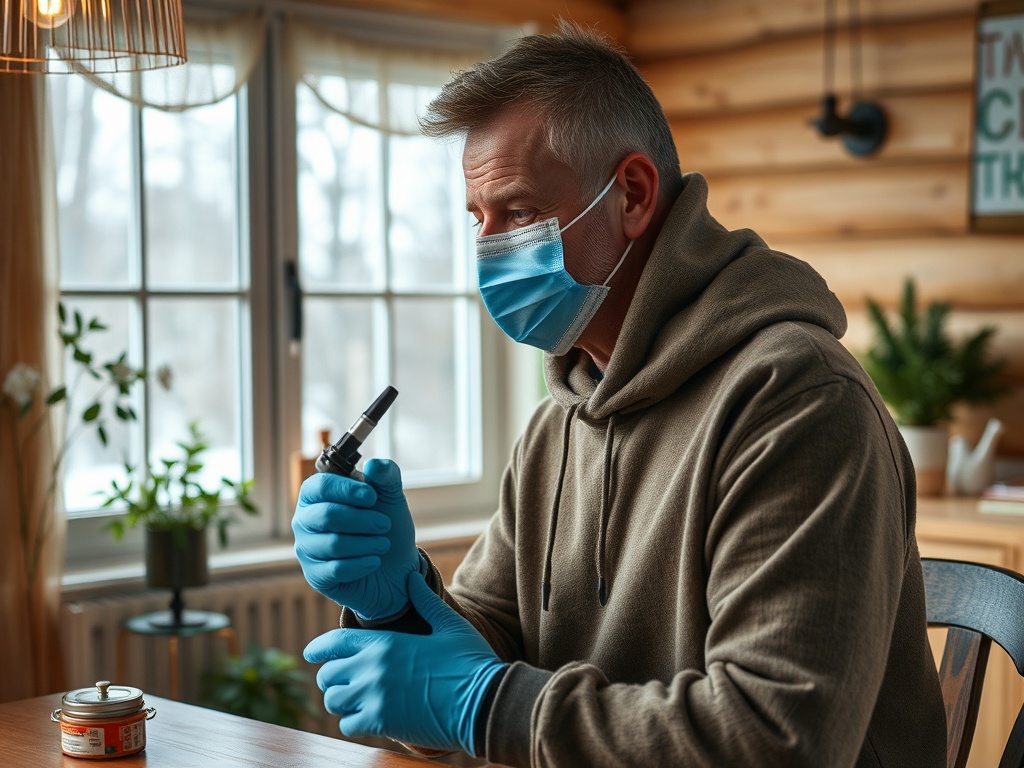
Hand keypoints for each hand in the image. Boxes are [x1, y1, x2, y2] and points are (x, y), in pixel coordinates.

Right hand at [292, 458, 421, 621]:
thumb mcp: (391, 496)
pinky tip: (374, 561)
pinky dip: (362, 564)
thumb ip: (385, 475)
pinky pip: (336, 569)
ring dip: (366, 543)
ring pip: (333, 543)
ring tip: (384, 544)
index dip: (347, 490)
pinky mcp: (315, 575)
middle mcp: (305, 520)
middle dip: (362, 520)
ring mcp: (307, 548)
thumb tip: (374, 465)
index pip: (320, 486)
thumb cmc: (385, 524)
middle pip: (327, 515)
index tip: (372, 497)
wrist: (395, 566)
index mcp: (317, 494)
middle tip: (385, 524)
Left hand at [304, 570, 506, 755]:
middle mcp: (373, 668)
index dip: (318, 648)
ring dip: (341, 702)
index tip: (310, 654)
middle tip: (341, 683)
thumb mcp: (448, 624)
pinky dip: (353, 724)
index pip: (335, 642)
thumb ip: (425, 601)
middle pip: (329, 674)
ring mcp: (375, 697)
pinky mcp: (382, 723)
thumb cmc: (470, 661)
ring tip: (353, 703)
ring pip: (334, 702)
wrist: (484, 701)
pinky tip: (367, 720)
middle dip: (331, 678)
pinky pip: (348, 725)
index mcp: (386, 642)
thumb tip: (412, 579)